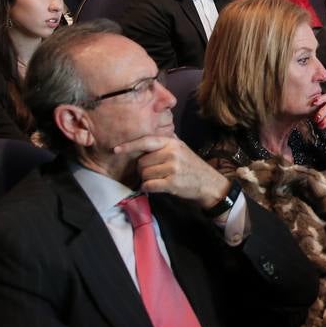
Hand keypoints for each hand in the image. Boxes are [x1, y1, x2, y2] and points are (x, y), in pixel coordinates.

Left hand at [114, 134, 228, 209]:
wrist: (209, 184)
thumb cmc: (192, 167)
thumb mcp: (181, 149)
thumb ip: (165, 143)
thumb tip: (144, 139)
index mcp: (172, 142)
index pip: (146, 141)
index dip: (129, 145)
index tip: (116, 149)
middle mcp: (171, 152)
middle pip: (142, 161)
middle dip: (143, 169)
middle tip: (154, 172)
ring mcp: (172, 167)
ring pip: (144, 174)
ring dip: (147, 180)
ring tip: (159, 180)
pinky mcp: (172, 183)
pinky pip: (149, 185)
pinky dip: (148, 188)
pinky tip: (155, 187)